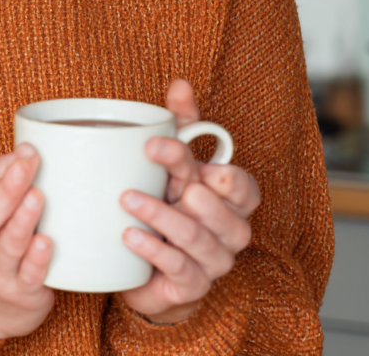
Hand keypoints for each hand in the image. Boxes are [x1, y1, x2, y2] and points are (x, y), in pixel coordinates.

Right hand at [0, 144, 54, 338]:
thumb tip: (30, 151)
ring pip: (8, 244)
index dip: (2, 168)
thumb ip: (5, 189)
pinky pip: (29, 276)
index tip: (27, 150)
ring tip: (37, 196)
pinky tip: (47, 242)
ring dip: (23, 219)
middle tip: (29, 163)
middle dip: (8, 187)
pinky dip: (37, 259)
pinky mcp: (20, 295)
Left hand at [119, 79, 259, 323]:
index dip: (216, 170)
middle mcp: (230, 231)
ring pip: (196, 236)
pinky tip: (129, 235)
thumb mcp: (178, 161)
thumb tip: (180, 82)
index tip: (169, 149)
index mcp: (233, 199)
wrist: (155, 269)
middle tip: (147, 160)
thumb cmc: (171, 203)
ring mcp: (214, 261)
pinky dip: (152, 248)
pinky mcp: (193, 286)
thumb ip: (184, 123)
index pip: (241, 184)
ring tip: (126, 198)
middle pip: (217, 208)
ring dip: (159, 214)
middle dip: (183, 183)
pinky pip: (178, 268)